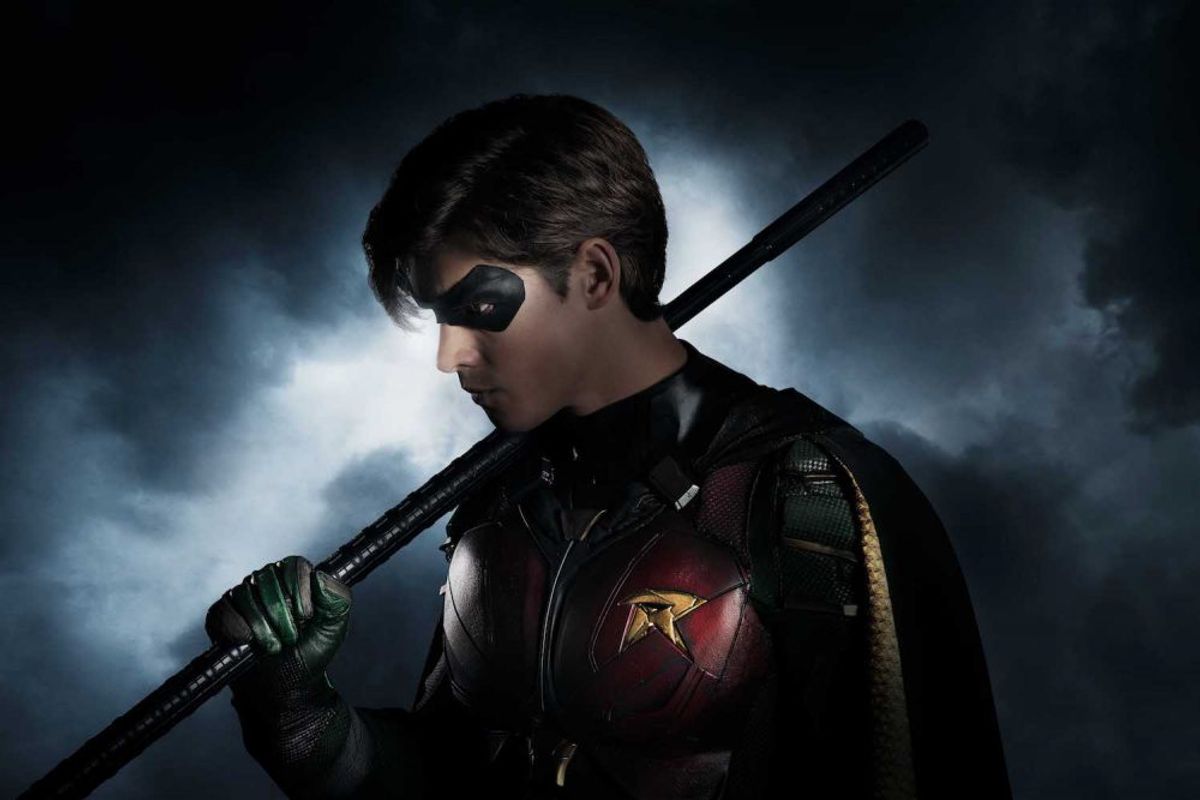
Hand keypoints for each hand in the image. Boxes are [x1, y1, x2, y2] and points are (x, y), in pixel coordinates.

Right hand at [206, 556, 351, 689]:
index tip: (305, 616)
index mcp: (295, 578)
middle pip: (267, 578)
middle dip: (281, 614)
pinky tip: (248, 640)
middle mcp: (267, 581)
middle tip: (291, 637)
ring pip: (244, 594)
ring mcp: (242, 597)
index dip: (299, 591)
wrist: (287, 684)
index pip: (294, 565)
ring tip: (274, 645)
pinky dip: (236, 627)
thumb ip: (336, 598)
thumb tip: (319, 576)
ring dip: (261, 625)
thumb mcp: (334, 625)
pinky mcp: (222, 615)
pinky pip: (223, 610)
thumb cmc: (310, 651)